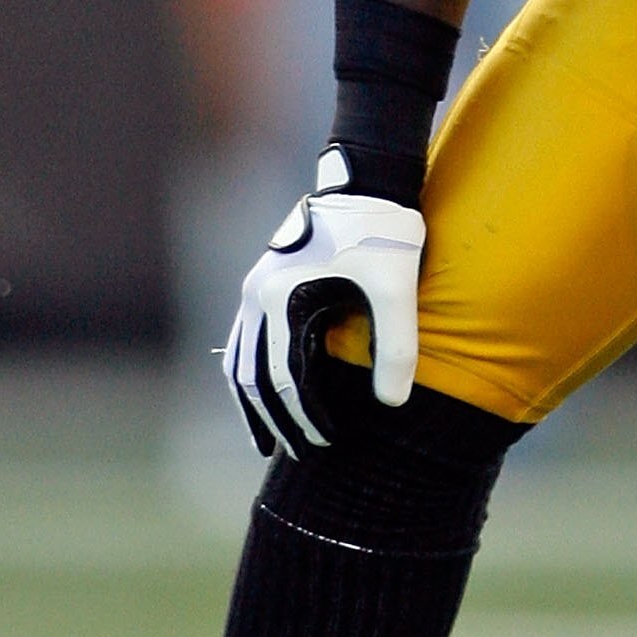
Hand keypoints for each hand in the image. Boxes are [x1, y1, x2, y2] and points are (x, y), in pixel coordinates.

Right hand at [225, 149, 424, 456]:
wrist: (368, 181)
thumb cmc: (385, 232)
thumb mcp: (397, 289)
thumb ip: (398, 347)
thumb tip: (393, 403)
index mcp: (284, 298)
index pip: (287, 377)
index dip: (306, 416)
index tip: (327, 442)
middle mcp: (258, 294)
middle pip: (253, 376)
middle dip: (275, 421)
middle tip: (300, 454)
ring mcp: (255, 287)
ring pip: (239, 361)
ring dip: (252, 404)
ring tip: (267, 442)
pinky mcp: (263, 283)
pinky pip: (244, 341)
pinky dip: (249, 374)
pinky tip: (264, 396)